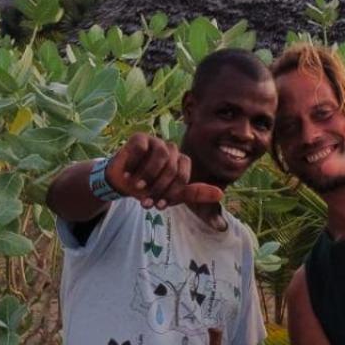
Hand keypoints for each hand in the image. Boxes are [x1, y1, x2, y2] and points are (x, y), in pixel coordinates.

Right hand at [106, 133, 222, 208]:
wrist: (122, 182)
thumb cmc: (148, 187)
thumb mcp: (171, 195)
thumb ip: (194, 194)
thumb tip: (221, 194)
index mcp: (182, 161)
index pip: (183, 177)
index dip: (171, 193)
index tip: (159, 205)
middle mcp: (171, 149)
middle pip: (172, 168)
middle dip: (158, 188)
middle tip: (145, 199)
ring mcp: (156, 141)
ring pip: (160, 157)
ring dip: (147, 176)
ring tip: (137, 186)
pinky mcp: (140, 138)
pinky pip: (141, 149)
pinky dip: (134, 165)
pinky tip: (129, 173)